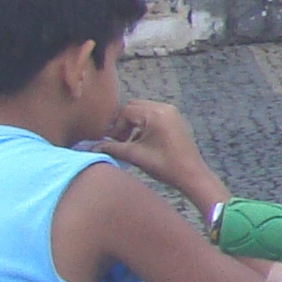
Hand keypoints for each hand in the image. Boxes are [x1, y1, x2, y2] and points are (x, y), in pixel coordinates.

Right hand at [103, 96, 222, 214]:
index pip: (125, 111)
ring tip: (129, 143)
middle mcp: (165, 108)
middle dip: (122, 123)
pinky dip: (143, 124)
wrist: (192, 175)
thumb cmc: (164, 165)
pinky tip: (141, 142)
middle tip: (119, 141)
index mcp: (156, 114)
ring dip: (132, 124)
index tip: (114, 143)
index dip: (115, 127)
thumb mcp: (134, 156)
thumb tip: (89, 147)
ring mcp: (172, 113)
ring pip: (143, 110)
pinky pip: (153, 115)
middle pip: (133, 107)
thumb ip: (111, 148)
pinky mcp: (175, 120)